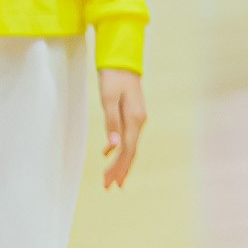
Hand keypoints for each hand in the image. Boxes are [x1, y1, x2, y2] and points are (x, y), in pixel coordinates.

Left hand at [99, 69, 145, 188]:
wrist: (122, 60)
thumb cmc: (113, 78)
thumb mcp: (108, 99)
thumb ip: (111, 123)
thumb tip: (113, 147)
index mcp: (135, 119)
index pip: (128, 150)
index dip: (119, 168)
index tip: (110, 184)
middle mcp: (139, 121)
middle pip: (130, 151)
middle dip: (120, 170)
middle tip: (108, 187)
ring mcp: (138, 117)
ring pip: (130, 145)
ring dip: (120, 162)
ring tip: (110, 177)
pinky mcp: (133, 114)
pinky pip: (128, 137)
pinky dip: (120, 149)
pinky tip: (109, 153)